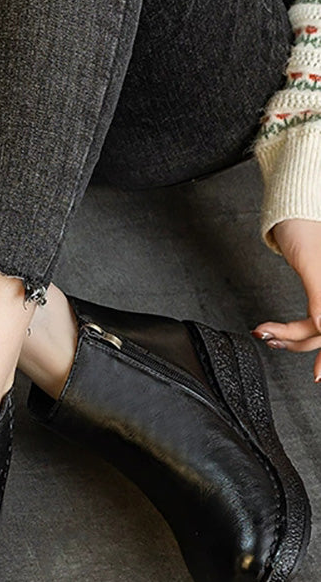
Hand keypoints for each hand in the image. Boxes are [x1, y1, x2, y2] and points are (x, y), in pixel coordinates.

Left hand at [252, 217, 320, 381]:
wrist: (295, 206)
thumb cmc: (304, 225)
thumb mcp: (311, 262)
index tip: (318, 374)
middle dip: (299, 341)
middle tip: (271, 340)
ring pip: (320, 328)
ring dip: (292, 336)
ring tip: (266, 333)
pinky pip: (315, 318)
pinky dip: (294, 328)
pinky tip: (275, 331)